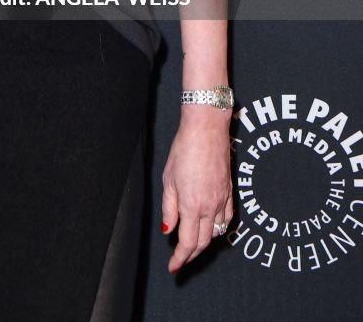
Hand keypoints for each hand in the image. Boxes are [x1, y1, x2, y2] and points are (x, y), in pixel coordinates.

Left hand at [161, 108, 232, 272]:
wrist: (207, 131)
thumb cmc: (184, 150)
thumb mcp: (168, 179)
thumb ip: (169, 208)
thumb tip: (168, 230)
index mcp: (192, 205)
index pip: (188, 243)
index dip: (180, 259)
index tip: (173, 267)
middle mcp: (209, 207)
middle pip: (203, 242)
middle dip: (191, 255)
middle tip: (180, 261)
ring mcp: (222, 200)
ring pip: (216, 233)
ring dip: (204, 243)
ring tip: (193, 246)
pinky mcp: (229, 191)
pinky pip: (227, 219)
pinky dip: (219, 229)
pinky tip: (212, 228)